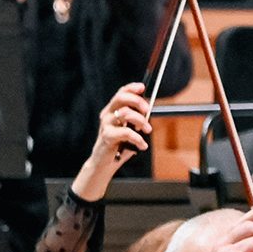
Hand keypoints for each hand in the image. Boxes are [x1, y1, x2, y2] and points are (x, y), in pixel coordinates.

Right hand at [74, 83, 151, 199]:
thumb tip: (148, 109)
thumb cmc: (118, 146)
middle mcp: (107, 115)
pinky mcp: (107, 136)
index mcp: (112, 110)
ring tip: (147, 130)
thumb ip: (136, 119)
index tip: (142, 88)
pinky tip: (142, 145)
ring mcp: (106, 125)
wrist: (104, 163)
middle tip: (148, 110)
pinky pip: (126, 132)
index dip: (131, 88)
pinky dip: (138, 138)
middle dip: (137, 102)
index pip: (120, 94)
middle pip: (121, 99)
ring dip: (141, 121)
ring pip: (125, 114)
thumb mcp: (128, 129)